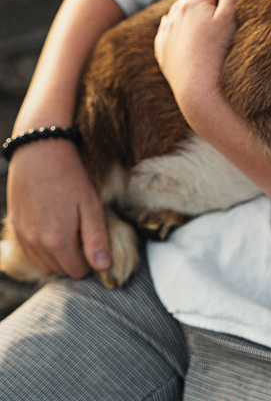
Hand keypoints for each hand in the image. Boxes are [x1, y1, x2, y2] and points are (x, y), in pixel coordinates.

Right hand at [6, 138, 110, 277]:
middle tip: (83, 235)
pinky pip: (30, 252)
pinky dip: (42, 249)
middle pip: (60, 270)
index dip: (90, 261)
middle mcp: (37, 243)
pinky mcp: (15, 227)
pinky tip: (52, 228)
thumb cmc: (70, 176)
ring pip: (44, 265)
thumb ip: (96, 238)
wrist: (40, 151)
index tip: (94, 243)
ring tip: (69, 233)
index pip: (77, 271)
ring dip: (58, 258)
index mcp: (58, 241)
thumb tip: (103, 267)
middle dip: (74, 260)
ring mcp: (23, 236)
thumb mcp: (91, 204)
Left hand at [154, 0, 243, 126]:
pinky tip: (197, 35)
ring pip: (185, 10)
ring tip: (217, 20)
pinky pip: (174, 30)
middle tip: (235, 0)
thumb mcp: (230, 17)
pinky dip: (185, 27)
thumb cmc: (219, 56)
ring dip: (200, 9)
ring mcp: (167, 32)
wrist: (199, 95)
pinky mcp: (164, 50)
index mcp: (192, 1)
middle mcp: (175, 12)